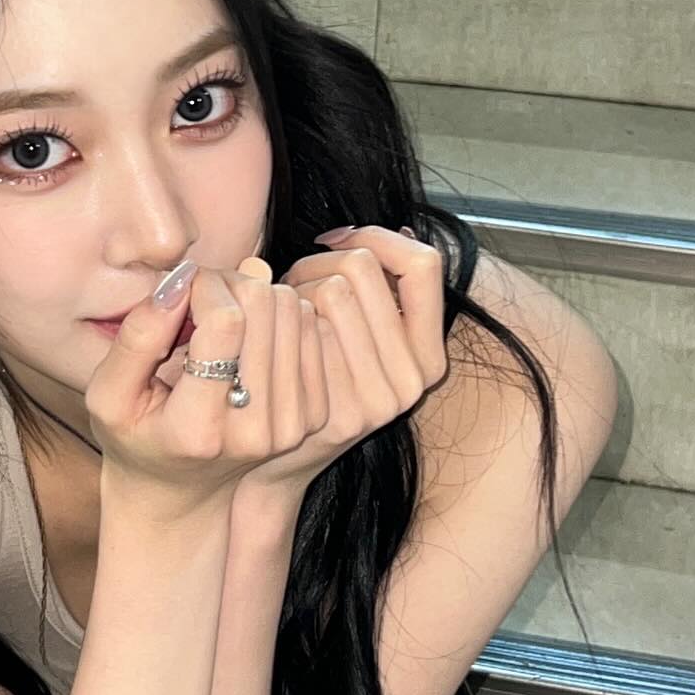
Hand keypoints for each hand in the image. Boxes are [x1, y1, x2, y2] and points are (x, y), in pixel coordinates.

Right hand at [85, 258, 329, 521]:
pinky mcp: (314, 416)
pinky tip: (248, 335)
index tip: (181, 290)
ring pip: (291, 310)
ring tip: (220, 318)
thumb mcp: (107, 394)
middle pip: (265, 309)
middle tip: (199, 299)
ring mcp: (292, 425)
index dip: (204, 287)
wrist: (181, 492)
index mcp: (198, 428)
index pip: (226, 323)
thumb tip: (181, 281)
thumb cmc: (135, 435)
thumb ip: (137, 337)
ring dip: (254, 296)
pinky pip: (309, 328)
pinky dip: (278, 315)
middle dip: (229, 284)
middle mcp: (254, 430)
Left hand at [233, 223, 451, 505]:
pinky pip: (304, 326)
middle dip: (317, 263)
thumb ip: (382, 294)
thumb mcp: (362, 340)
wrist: (269, 462)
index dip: (375, 238)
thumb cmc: (311, 381)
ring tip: (279, 312)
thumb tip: (395, 233)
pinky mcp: (337, 413)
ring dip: (294, 288)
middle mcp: (413, 381)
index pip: (422, 264)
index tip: (335, 243)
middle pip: (363, 269)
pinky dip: (279, 318)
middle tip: (292, 285)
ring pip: (332, 289)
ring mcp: (378, 401)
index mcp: (428, 356)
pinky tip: (267, 336)